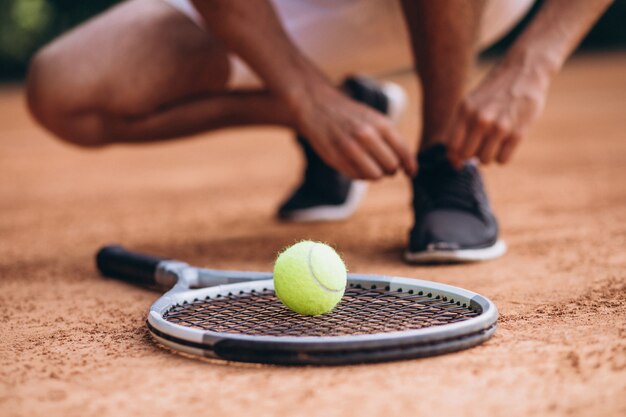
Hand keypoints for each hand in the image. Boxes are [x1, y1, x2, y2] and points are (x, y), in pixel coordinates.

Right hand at [291, 83, 416, 179]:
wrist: (317, 106)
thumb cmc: (350, 115)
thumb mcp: (373, 118)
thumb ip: (390, 138)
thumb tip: (406, 163)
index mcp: (380, 124)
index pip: (404, 152)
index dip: (410, 166)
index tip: (411, 173)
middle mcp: (367, 136)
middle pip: (391, 167)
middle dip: (390, 169)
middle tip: (383, 164)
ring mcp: (351, 148)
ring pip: (376, 175)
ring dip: (375, 174)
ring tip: (369, 164)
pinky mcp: (337, 159)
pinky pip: (358, 177)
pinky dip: (360, 174)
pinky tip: (355, 163)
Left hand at [446, 62, 549, 165]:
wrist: (525, 70)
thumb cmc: (495, 90)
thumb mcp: (472, 101)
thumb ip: (461, 126)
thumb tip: (454, 159)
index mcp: (465, 111)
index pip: (453, 147)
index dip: (455, 157)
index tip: (460, 160)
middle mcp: (480, 119)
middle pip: (468, 156)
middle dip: (473, 154)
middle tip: (481, 145)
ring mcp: (500, 126)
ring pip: (485, 160)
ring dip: (489, 155)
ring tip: (494, 142)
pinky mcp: (518, 132)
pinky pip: (503, 160)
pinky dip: (503, 156)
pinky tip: (506, 143)